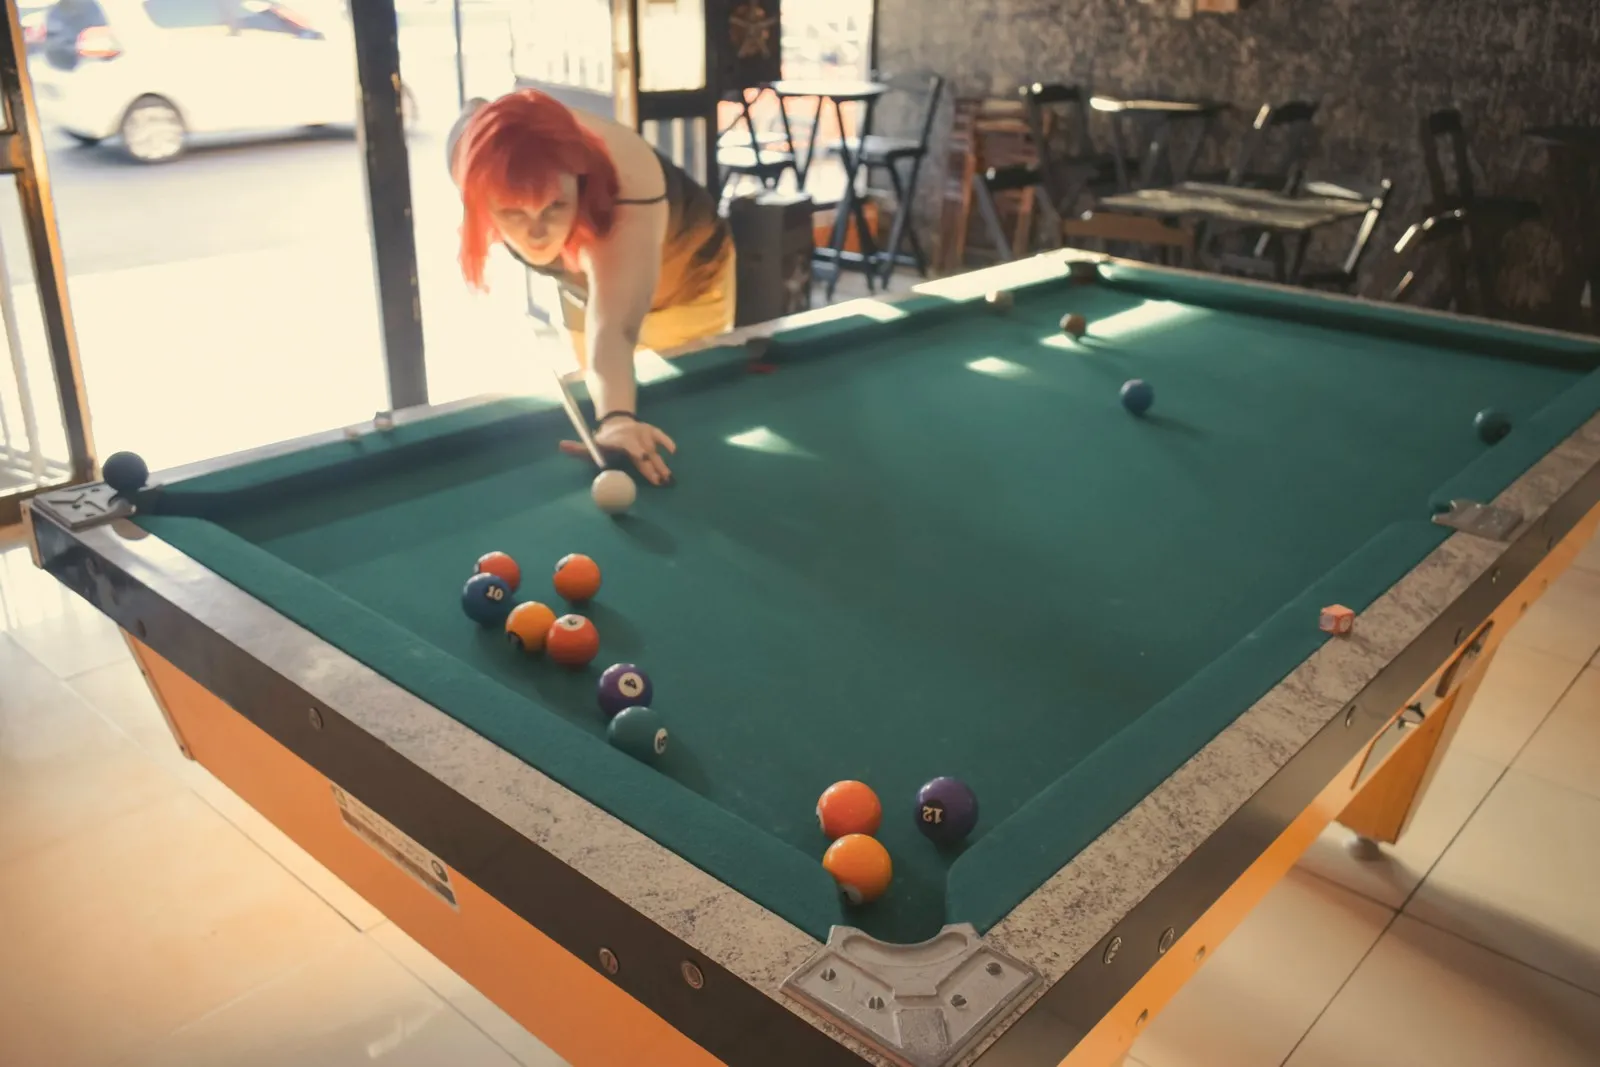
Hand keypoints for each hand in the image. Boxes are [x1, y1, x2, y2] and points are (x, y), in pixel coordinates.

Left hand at [562, 416, 676, 484]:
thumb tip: (561, 446)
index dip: (636, 451)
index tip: (641, 460)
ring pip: (654, 449)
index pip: (629, 445)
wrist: (616, 424)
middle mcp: (633, 434)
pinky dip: (667, 442)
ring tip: (667, 477)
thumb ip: (578, 448)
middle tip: (659, 480)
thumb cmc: (603, 442)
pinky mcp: (652, 431)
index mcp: (618, 439)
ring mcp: (643, 432)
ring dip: (661, 463)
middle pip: (644, 451)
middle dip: (652, 466)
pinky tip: (673, 452)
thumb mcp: (590, 445)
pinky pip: (661, 436)